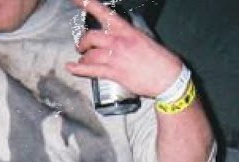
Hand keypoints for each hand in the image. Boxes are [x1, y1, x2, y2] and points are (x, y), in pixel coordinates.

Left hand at [66, 0, 183, 98]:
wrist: (168, 78)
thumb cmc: (161, 59)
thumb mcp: (145, 39)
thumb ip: (129, 35)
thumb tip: (121, 35)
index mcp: (127, 30)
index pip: (103, 13)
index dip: (87, 4)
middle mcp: (118, 41)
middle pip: (90, 36)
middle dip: (83, 42)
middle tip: (82, 46)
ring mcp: (115, 58)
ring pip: (89, 54)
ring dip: (83, 57)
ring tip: (83, 60)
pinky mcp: (114, 73)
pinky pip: (90, 70)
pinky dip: (78, 69)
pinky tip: (70, 67)